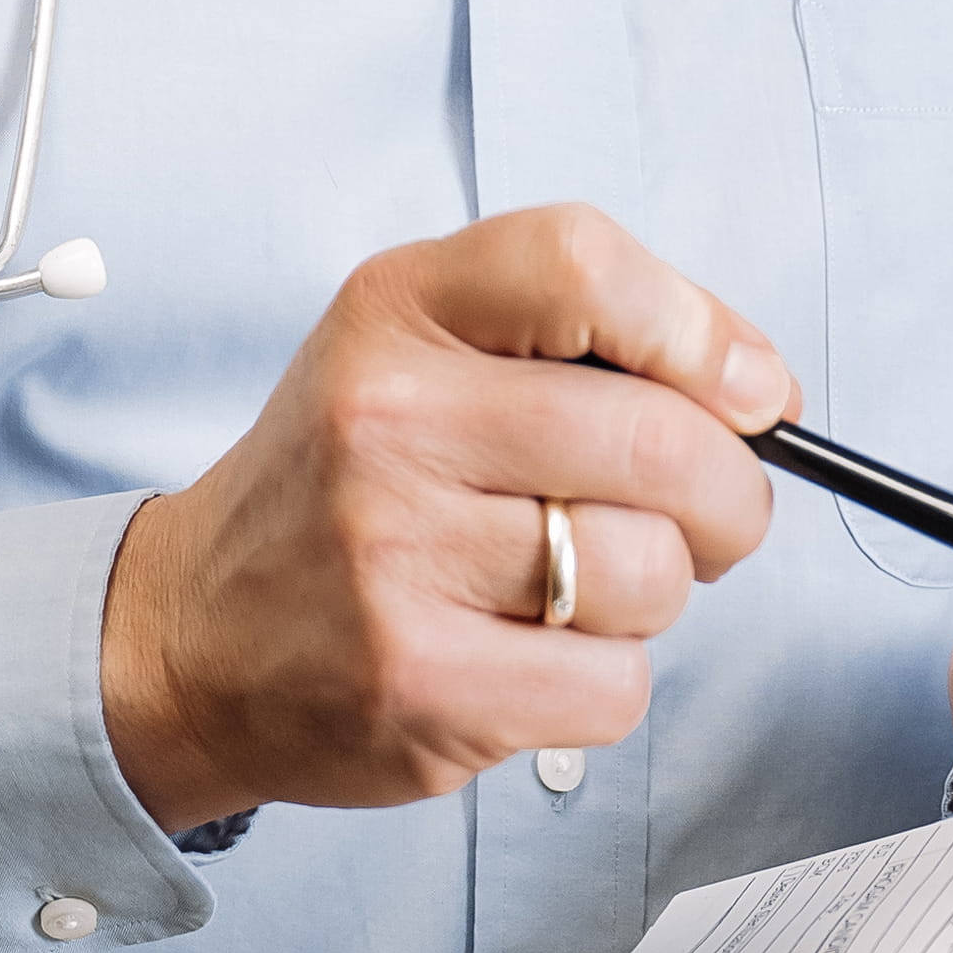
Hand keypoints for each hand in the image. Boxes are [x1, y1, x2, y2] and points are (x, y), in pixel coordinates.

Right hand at [97, 206, 785, 828]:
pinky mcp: (417, 684)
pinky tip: (525, 657)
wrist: (189, 632)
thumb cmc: (346, 485)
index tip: (742, 392)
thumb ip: (592, 336)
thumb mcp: (426, 351)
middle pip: (662, 442)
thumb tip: (762, 388)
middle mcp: (385, 419)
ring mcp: (394, 556)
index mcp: (396, 310)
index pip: (583, 266)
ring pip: (650, 575)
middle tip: (702, 517)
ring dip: (649, 597)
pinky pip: (611, 686)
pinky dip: (601, 682)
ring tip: (567, 588)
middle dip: (729, 495)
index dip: (700, 330)